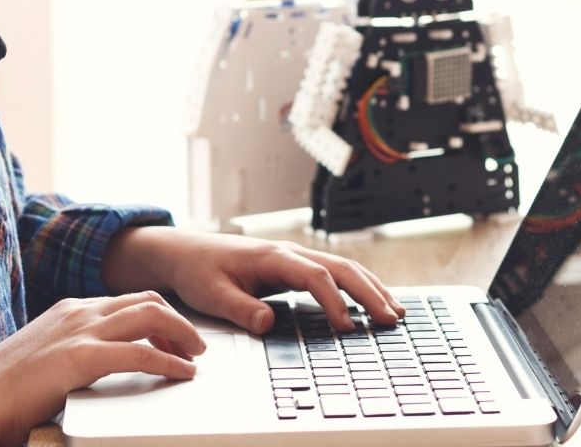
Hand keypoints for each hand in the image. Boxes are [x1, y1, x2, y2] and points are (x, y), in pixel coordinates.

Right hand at [0, 290, 204, 445]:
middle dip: (177, 320)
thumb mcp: (45, 356)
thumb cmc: (4, 388)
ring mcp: (82, 329)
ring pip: (152, 315)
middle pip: (147, 300)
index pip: (127, 300)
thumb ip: (73, 351)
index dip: (157, 316)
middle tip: (192, 344)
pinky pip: (143, 352)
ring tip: (195, 354)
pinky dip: (170, 361)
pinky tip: (182, 372)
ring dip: (182, 333)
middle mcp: (80, 311)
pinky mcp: (85, 356)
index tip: (171, 335)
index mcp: (70, 309)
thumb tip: (96, 366)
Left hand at [102, 227, 405, 332]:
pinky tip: (372, 302)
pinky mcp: (295, 267)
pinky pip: (335, 274)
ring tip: (395, 312)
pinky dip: (358, 286)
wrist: (186, 253)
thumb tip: (267, 322)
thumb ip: (240, 307)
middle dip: (369, 292)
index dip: (335, 302)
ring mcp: (295, 259)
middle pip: (341, 268)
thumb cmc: (199, 271)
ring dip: (370, 288)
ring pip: (343, 268)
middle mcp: (290, 253)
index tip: (347, 327)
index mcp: (273, 257)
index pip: (315, 277)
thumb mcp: (212, 294)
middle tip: (390, 319)